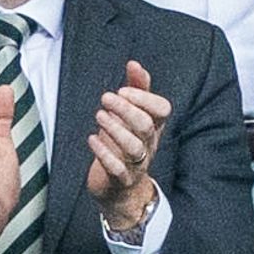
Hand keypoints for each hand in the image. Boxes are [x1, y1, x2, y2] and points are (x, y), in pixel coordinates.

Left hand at [86, 61, 169, 229]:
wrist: (122, 189)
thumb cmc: (126, 144)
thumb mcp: (133, 116)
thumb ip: (136, 89)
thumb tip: (134, 63)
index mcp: (154, 126)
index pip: (162, 109)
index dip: (144, 97)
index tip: (122, 89)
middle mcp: (149, 144)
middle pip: (146, 125)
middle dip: (125, 109)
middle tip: (105, 98)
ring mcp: (137, 163)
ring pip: (134, 146)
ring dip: (115, 128)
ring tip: (99, 116)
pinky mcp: (121, 179)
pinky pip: (117, 168)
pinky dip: (103, 153)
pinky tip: (91, 139)